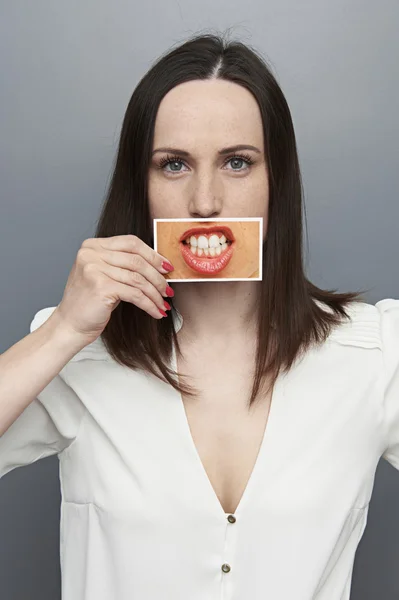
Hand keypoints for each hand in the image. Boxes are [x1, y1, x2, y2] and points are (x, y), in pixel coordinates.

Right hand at [53, 234, 174, 343]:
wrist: (70, 325)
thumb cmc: (90, 302)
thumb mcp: (104, 274)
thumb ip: (123, 263)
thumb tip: (159, 263)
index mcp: (92, 245)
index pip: (131, 242)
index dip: (153, 254)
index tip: (167, 267)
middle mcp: (91, 254)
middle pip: (137, 260)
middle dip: (158, 277)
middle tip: (169, 289)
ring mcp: (94, 269)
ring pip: (138, 279)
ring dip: (155, 294)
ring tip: (164, 304)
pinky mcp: (101, 287)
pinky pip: (135, 294)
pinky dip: (149, 304)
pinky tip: (157, 312)